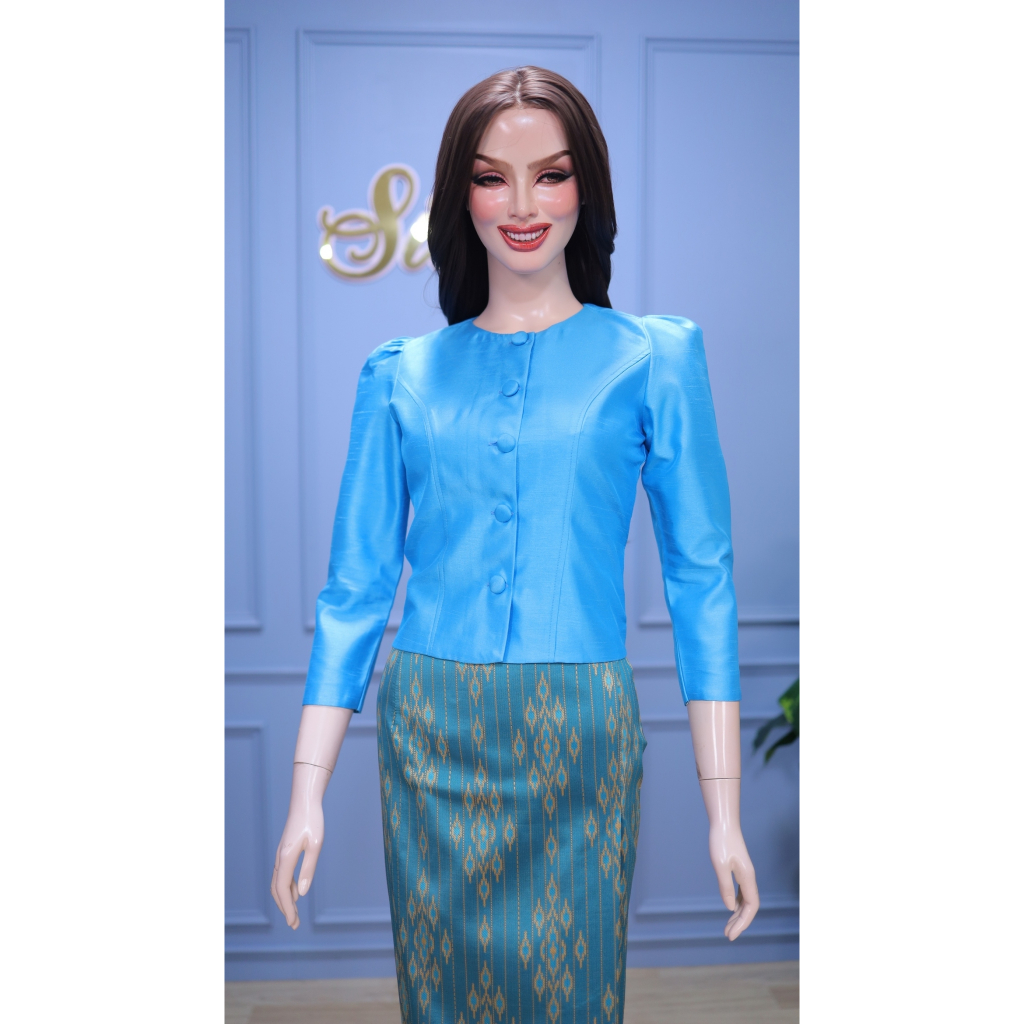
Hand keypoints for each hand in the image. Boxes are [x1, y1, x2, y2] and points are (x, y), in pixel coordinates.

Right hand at [270, 762, 329, 928]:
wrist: (304, 801)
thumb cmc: (313, 821)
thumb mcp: (316, 845)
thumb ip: (308, 869)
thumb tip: (301, 893)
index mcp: (286, 857)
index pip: (282, 889)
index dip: (287, 908)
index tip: (293, 923)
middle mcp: (279, 858)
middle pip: (277, 889)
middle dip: (285, 908)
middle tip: (294, 924)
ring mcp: (280, 854)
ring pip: (277, 883)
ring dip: (284, 899)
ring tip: (294, 913)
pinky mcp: (284, 851)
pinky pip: (282, 875)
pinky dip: (286, 888)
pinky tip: (295, 892)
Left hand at [706, 808, 759, 940]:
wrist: (724, 823)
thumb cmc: (721, 842)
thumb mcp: (720, 865)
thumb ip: (726, 886)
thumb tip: (730, 907)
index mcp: (748, 878)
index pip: (751, 907)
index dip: (743, 923)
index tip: (731, 934)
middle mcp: (749, 878)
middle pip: (749, 907)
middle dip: (740, 922)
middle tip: (727, 935)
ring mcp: (745, 874)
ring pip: (746, 900)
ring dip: (738, 914)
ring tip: (728, 927)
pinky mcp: (739, 870)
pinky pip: (742, 893)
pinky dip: (737, 903)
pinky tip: (730, 908)